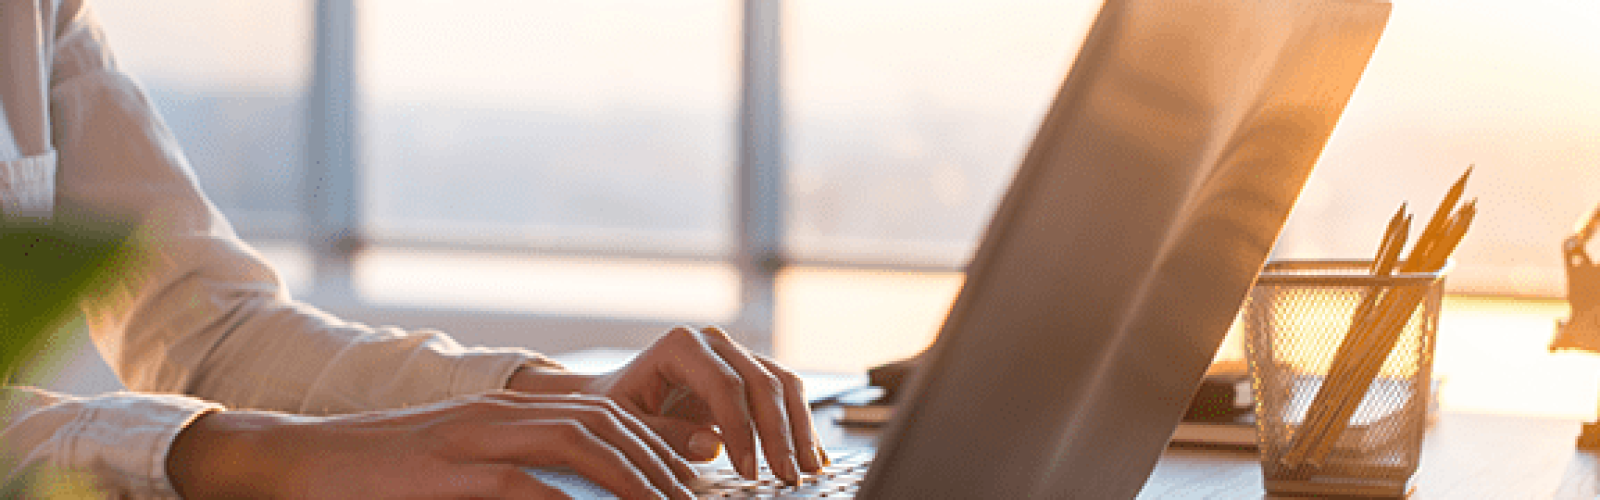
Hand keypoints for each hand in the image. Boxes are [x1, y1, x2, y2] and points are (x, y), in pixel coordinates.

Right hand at [166, 393, 697, 498]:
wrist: (294, 462)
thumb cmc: (378, 476)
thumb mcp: (457, 469)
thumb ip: (514, 480)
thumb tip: (565, 495)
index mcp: (503, 412)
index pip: (599, 414)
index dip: (653, 444)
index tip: (690, 480)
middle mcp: (496, 416)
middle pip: (601, 424)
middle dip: (657, 461)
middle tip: (692, 499)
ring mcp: (470, 439)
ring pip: (576, 444)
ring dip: (629, 477)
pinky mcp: (444, 471)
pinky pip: (522, 485)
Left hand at [517, 326, 824, 482]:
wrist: (615, 395)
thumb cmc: (617, 408)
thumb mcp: (627, 425)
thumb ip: (665, 435)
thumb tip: (713, 444)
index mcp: (681, 345)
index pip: (726, 385)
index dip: (742, 429)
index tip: (749, 470)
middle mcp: (714, 341)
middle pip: (762, 382)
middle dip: (779, 434)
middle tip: (788, 476)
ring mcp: (735, 353)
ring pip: (783, 384)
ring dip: (800, 428)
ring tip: (810, 469)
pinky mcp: (750, 372)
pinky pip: (785, 393)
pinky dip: (801, 424)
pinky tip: (814, 454)